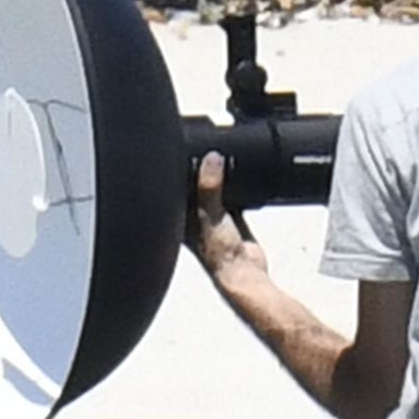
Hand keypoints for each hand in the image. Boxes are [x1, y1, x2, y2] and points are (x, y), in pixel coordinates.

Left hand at [188, 152, 266, 286]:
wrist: (243, 271)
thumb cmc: (217, 253)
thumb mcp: (210, 214)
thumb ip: (209, 188)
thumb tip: (211, 159)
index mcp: (178, 216)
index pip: (174, 186)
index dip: (178, 168)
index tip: (184, 147)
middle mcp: (192, 216)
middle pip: (195, 185)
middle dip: (201, 169)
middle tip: (210, 149)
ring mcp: (212, 217)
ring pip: (214, 189)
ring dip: (220, 177)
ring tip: (225, 158)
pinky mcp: (231, 218)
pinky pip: (233, 196)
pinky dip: (237, 187)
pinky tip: (242, 175)